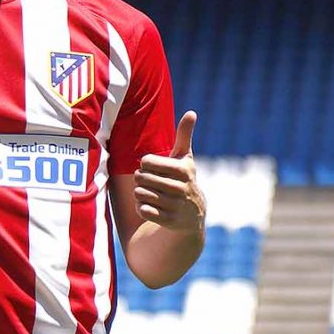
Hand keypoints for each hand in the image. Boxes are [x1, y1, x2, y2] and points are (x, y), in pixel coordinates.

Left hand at [133, 111, 205, 232]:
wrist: (193, 214)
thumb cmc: (184, 179)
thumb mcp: (186, 158)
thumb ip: (185, 135)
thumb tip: (192, 112)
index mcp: (183, 170)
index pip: (146, 162)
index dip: (146, 165)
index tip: (155, 168)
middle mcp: (181, 188)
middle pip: (141, 178)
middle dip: (142, 180)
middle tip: (151, 182)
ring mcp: (175, 206)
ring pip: (140, 194)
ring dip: (141, 194)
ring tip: (152, 194)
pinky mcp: (168, 221)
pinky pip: (142, 210)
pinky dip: (141, 208)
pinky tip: (152, 207)